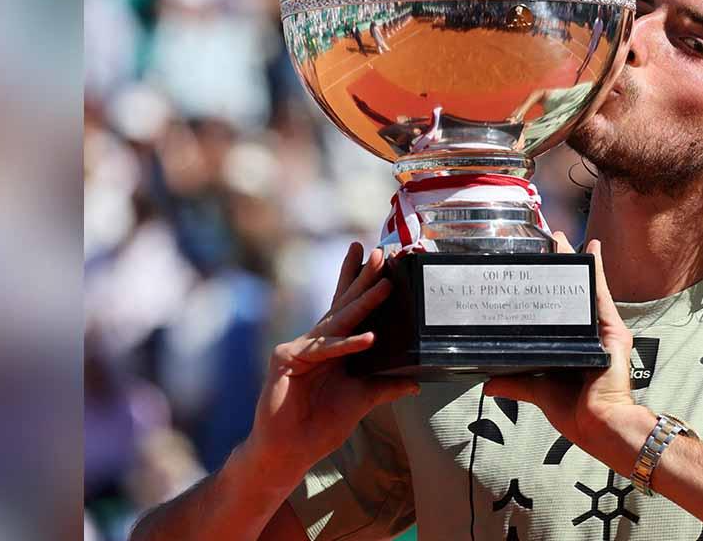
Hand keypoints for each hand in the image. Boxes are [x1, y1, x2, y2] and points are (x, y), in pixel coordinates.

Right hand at [242, 244, 419, 483]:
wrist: (290, 451)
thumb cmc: (320, 425)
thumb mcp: (363, 400)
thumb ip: (386, 387)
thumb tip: (417, 382)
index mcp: (333, 348)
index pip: (350, 310)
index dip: (362, 285)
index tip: (379, 259)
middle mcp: (317, 342)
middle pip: (344, 305)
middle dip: (362, 278)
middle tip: (378, 252)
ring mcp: (300, 348)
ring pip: (337, 322)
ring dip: (362, 302)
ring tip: (385, 285)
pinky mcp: (286, 359)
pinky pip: (324, 349)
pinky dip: (346, 345)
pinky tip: (368, 339)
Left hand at [484, 234, 652, 472]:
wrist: (600, 424)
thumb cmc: (578, 414)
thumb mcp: (538, 392)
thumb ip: (515, 383)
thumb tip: (488, 384)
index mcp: (573, 347)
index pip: (555, 312)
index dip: (546, 290)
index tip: (535, 270)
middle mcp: (588, 334)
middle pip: (568, 293)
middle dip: (559, 266)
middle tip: (548, 239)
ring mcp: (601, 330)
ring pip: (583, 286)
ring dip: (573, 260)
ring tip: (561, 237)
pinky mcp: (611, 330)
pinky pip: (600, 293)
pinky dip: (596, 270)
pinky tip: (592, 249)